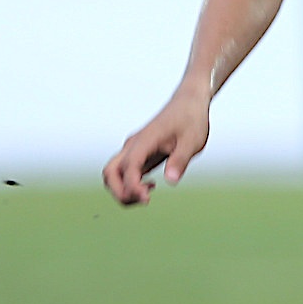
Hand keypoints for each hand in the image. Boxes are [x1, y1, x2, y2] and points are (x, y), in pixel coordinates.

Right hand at [103, 88, 209, 205]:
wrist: (189, 103)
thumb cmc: (191, 120)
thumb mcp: (192, 141)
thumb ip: (180, 160)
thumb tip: (171, 181)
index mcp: (144, 141)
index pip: (128, 168)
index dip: (132, 186)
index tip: (147, 199)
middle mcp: (133, 145)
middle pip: (110, 173)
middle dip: (121, 192)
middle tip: (145, 200)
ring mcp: (133, 148)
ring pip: (113, 173)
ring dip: (123, 189)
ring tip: (147, 195)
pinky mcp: (138, 153)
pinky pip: (124, 172)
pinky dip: (130, 184)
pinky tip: (151, 185)